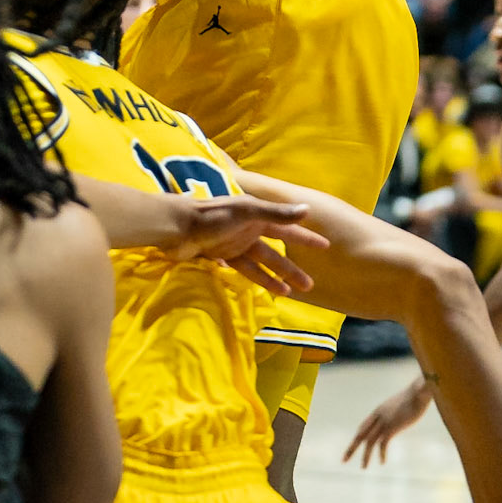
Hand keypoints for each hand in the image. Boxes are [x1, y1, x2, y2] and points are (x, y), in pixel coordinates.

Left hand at [171, 195, 327, 296]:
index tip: (325, 246)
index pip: (287, 227)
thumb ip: (276, 212)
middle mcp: (247, 230)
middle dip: (292, 267)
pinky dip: (255, 279)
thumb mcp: (246, 211)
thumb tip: (307, 208)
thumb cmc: (212, 215)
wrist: (176, 227)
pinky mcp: (221, 256)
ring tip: (291, 294)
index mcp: (256, 216)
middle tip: (310, 285)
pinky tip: (265, 291)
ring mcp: (234, 244)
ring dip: (276, 278)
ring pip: (261, 265)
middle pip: (276, 252)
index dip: (305, 237)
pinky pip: (243, 270)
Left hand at [343, 378, 432, 465]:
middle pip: (360, 434)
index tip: (354, 445)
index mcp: (378, 411)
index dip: (358, 436)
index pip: (363, 426)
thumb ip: (397, 412)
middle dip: (352, 447)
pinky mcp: (392, 427)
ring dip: (365, 456)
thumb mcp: (401, 405)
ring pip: (369, 441)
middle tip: (343, 459)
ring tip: (364, 467)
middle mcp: (377, 416)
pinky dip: (381, 454)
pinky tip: (382, 462)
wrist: (418, 392)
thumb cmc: (413, 397)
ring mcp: (384, 421)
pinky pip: (382, 444)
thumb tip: (400, 415)